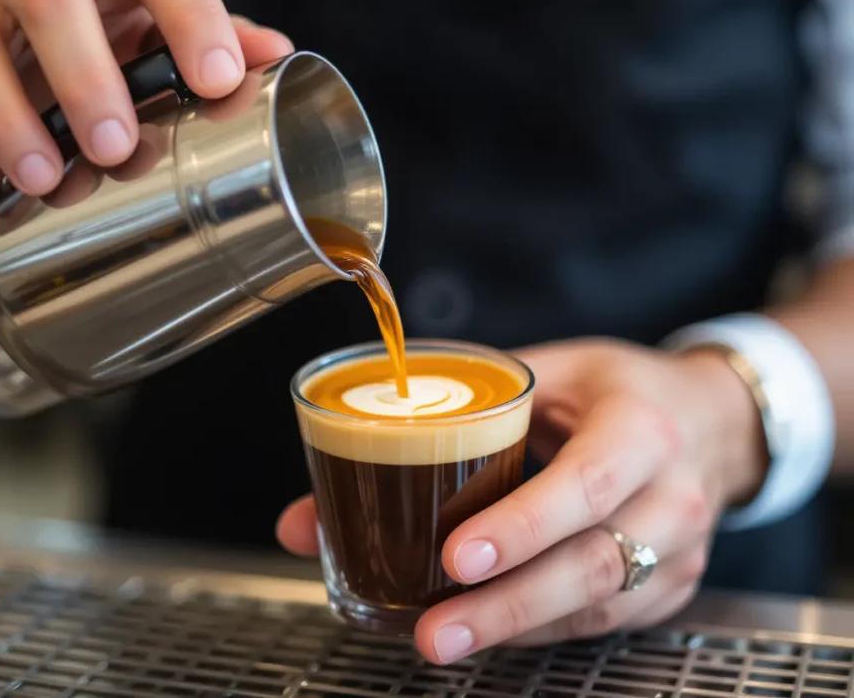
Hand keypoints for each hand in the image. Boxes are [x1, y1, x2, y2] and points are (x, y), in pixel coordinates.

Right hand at [0, 0, 293, 195]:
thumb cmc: (89, 26)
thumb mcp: (151, 22)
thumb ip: (211, 36)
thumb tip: (272, 54)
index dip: (189, 20)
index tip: (219, 80)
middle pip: (46, 0)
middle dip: (83, 77)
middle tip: (114, 146)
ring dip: (8, 123)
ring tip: (47, 179)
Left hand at [277, 338, 768, 662]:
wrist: (708, 420)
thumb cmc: (612, 390)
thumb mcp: (540, 378)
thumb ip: (443, 424)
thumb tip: (308, 514)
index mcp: (640, 427)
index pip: (587, 482)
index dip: (524, 525)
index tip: (458, 556)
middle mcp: (671, 496)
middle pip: (593, 565)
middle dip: (508, 605)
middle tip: (433, 630)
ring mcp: (679, 552)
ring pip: (597, 606)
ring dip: (514, 628)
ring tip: (443, 639)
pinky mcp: (671, 589)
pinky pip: (601, 622)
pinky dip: (538, 630)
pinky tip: (487, 631)